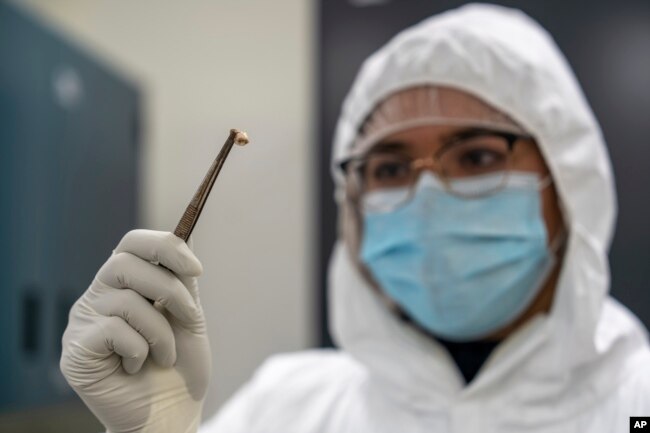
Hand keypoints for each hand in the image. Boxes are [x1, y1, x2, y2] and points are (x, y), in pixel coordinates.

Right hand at [60, 230, 210, 432]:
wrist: (171, 411)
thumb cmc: (179, 364)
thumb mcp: (187, 315)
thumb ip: (181, 279)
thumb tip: (185, 235)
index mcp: (125, 282)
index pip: (132, 244)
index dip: (163, 246)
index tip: (196, 268)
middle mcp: (99, 296)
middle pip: (124, 263)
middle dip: (169, 289)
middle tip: (189, 316)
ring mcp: (83, 321)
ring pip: (126, 301)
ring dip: (160, 331)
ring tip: (165, 354)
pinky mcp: (75, 349)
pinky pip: (113, 331)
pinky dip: (140, 351)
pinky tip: (137, 367)